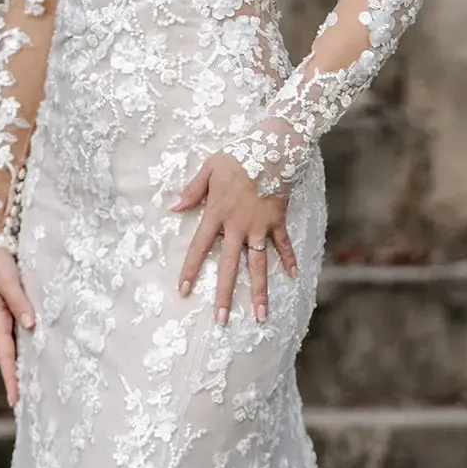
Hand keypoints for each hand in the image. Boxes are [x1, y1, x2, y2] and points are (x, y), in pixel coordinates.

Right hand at [0, 247, 34, 407]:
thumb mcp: (7, 281)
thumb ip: (20, 302)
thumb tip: (31, 325)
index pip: (6, 356)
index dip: (11, 378)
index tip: (15, 400)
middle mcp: (1, 322)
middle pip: (10, 357)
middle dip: (16, 380)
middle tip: (26, 405)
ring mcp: (5, 317)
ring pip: (16, 347)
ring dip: (23, 365)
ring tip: (34, 386)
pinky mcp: (11, 309)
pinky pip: (20, 333)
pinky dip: (27, 346)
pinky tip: (37, 353)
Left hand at [169, 153, 297, 324]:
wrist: (273, 147)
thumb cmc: (239, 155)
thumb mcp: (209, 168)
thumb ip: (192, 191)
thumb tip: (173, 207)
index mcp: (217, 214)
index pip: (200, 247)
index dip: (191, 270)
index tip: (184, 291)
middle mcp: (238, 226)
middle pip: (229, 266)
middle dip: (224, 294)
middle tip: (221, 320)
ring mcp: (260, 226)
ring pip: (258, 264)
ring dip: (259, 290)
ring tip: (260, 315)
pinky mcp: (278, 221)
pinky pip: (283, 245)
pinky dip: (288, 260)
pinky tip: (292, 277)